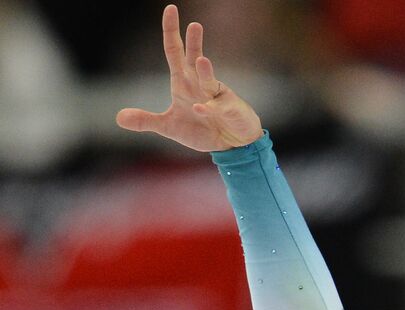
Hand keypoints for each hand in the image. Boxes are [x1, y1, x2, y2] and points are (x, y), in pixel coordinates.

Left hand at [116, 4, 262, 151]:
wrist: (230, 144)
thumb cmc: (201, 130)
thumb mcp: (169, 127)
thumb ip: (145, 120)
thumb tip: (118, 118)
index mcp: (183, 82)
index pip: (174, 51)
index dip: (171, 31)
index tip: (170, 9)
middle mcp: (199, 83)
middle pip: (195, 57)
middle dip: (194, 41)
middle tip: (193, 25)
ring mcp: (215, 95)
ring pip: (209, 80)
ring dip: (205, 71)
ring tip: (202, 60)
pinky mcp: (228, 110)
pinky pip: (218, 107)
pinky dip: (209, 109)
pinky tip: (200, 109)